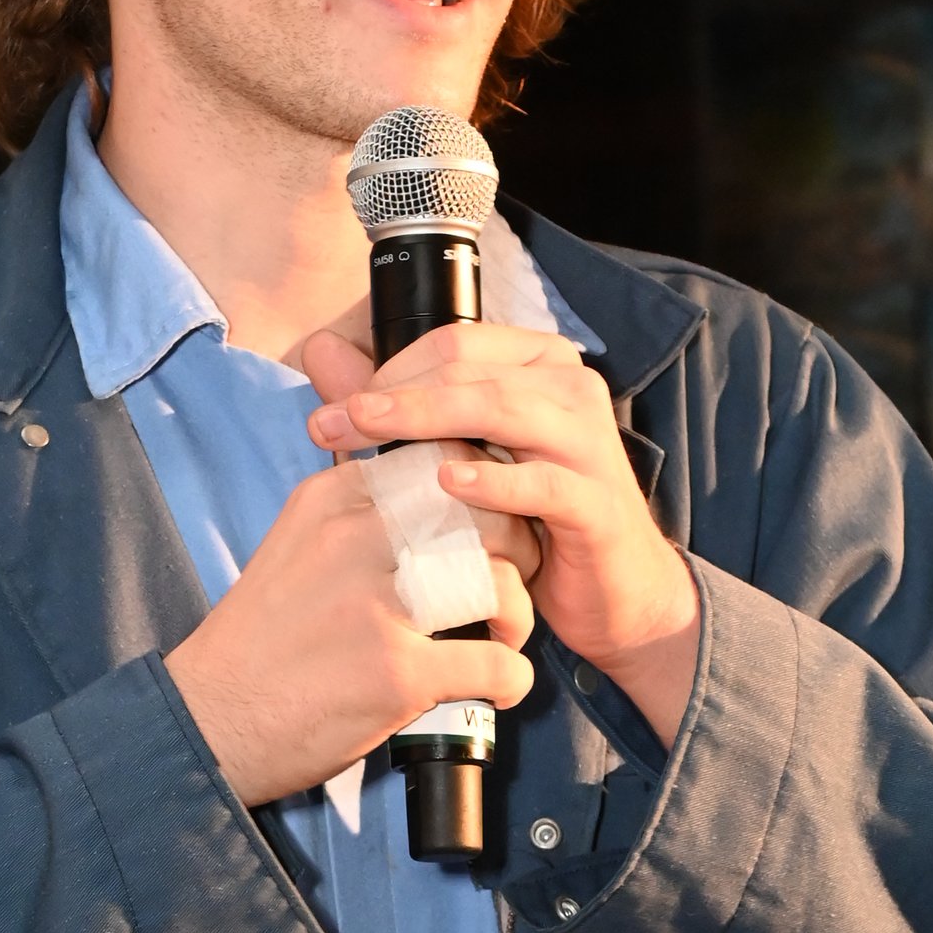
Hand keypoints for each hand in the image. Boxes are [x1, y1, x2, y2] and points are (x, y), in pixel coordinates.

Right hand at [164, 459, 538, 810]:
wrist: (210, 719)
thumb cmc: (259, 642)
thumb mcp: (297, 546)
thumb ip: (357, 514)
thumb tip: (428, 490)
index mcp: (333, 502)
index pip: (442, 461)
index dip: (483, 492)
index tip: (486, 528)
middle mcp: (356, 541)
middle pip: (482, 514)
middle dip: (516, 547)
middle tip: (508, 582)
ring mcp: (377, 607)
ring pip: (499, 583)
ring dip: (517, 616)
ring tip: (502, 638)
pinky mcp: (397, 673)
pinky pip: (498, 663)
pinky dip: (513, 678)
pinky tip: (499, 687)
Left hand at [304, 320, 699, 743]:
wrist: (613, 593)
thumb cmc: (528, 520)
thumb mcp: (460, 455)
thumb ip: (393, 406)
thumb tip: (318, 355)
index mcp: (538, 364)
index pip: (454, 339)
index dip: (386, 366)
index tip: (330, 405)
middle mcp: (569, 388)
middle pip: (468, 368)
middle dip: (390, 394)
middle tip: (329, 422)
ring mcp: (589, 441)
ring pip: (500, 409)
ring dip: (425, 421)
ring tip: (366, 433)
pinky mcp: (597, 500)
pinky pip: (540, 482)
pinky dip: (492, 481)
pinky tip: (446, 483)